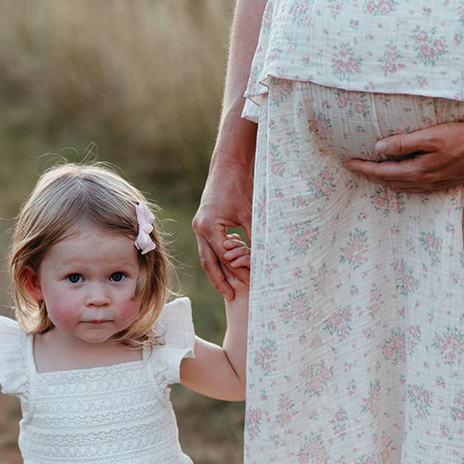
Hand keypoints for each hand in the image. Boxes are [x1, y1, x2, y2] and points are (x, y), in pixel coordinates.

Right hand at [192, 157, 253, 300]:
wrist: (227, 166)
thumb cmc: (241, 186)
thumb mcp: (251, 212)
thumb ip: (255, 236)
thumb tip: (264, 258)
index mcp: (210, 226)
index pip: (224, 257)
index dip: (237, 272)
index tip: (250, 283)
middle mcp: (200, 228)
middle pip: (208, 262)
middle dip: (220, 280)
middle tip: (231, 296)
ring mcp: (199, 226)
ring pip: (206, 256)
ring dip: (216, 272)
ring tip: (227, 288)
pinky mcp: (202, 223)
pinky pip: (208, 246)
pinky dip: (216, 259)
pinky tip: (227, 268)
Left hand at [346, 118, 463, 194]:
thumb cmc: (462, 137)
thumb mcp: (431, 136)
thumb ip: (404, 143)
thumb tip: (379, 147)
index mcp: (417, 171)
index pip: (382, 172)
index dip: (364, 168)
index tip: (348, 162)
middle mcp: (423, 182)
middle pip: (388, 181)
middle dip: (370, 175)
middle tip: (355, 167)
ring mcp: (433, 185)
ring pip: (401, 187)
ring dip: (384, 181)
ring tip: (372, 173)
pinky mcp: (442, 183)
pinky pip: (414, 189)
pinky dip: (401, 184)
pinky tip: (399, 180)